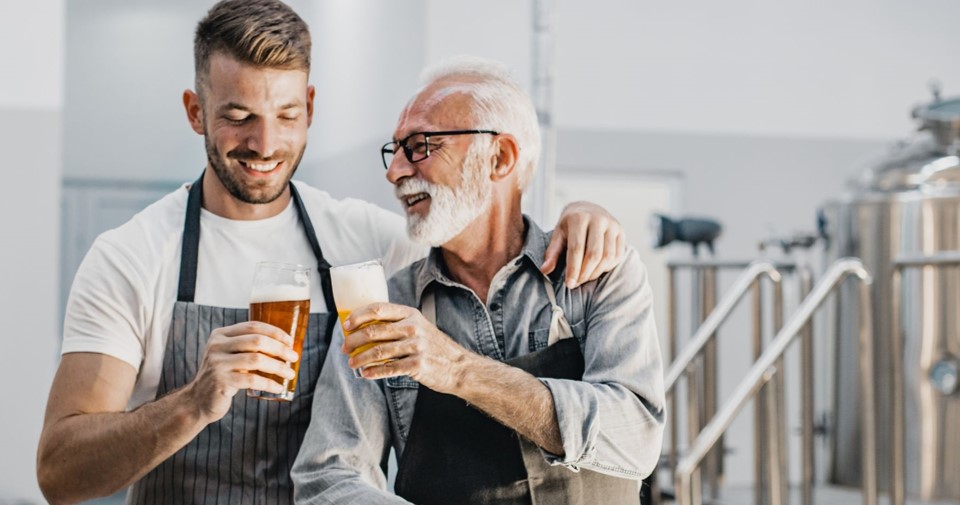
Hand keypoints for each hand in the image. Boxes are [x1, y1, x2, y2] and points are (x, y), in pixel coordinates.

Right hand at [187, 321, 298, 422]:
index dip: (275, 332)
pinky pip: (252, 380)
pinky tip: (278, 387)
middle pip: (257, 341)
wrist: (197, 400)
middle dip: (280, 349)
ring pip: (256, 360)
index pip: (253, 326)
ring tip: (290, 373)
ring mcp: (217, 364)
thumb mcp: (229, 355)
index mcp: (220, 334)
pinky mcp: (221, 382)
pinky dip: (269, 383)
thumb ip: (247, 346)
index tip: (290, 341)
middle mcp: (217, 346)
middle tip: (294, 357)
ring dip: (278, 367)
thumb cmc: (222, 375)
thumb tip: (284, 345)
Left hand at [341, 302, 469, 392]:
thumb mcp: (418, 327)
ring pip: (378, 351)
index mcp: (409, 314)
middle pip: (373, 331)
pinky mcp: (418, 364)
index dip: (357, 316)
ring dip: (360, 358)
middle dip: (354, 341)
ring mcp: (416, 346)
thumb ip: (396, 325)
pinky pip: (389, 368)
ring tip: (351, 363)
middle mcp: (412, 327)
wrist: (458, 366)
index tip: (345, 326)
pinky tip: (365, 374)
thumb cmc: (432, 346)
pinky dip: (374, 372)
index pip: (377, 309)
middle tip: (344, 348)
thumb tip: (363, 328)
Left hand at [542, 201, 625, 287]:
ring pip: (607, 256)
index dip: (573, 269)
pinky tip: (596, 270)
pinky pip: (617, 255)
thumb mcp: (558, 234)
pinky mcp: (621, 231)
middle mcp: (598, 219)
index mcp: (578, 218)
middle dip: (585, 273)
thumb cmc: (570, 225)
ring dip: (596, 272)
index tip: (569, 284)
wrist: (587, 208)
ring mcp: (612, 224)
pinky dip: (607, 267)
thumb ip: (552, 252)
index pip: (577, 248)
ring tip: (585, 277)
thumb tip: (545, 270)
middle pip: (594, 254)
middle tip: (577, 283)